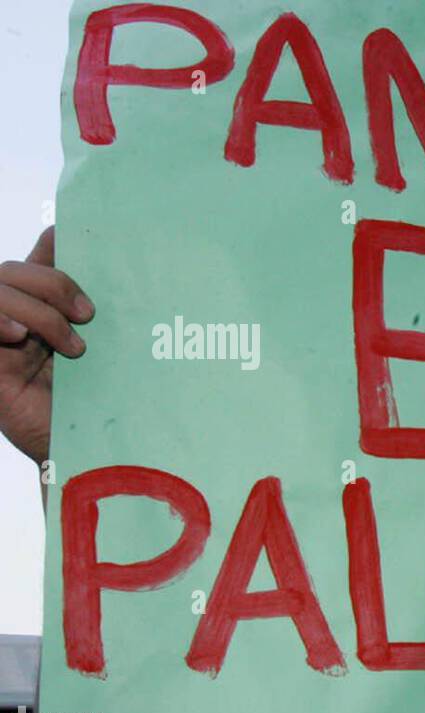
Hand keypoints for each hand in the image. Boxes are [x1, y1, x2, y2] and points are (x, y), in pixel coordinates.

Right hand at [0, 227, 94, 464]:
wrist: (92, 452)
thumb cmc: (101, 402)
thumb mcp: (106, 350)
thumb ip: (94, 311)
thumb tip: (95, 261)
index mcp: (43, 312)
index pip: (34, 265)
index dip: (50, 247)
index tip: (70, 241)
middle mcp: (16, 322)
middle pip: (12, 272)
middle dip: (53, 284)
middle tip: (89, 316)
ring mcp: (0, 342)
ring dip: (37, 310)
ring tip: (73, 345)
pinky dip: (0, 320)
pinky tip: (19, 337)